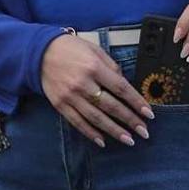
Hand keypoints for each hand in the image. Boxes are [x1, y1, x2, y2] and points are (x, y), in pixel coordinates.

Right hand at [40, 34, 154, 148]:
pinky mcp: (60, 105)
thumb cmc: (70, 48)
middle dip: (130, 120)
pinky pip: (78, 122)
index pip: (121, 88)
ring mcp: (71, 96)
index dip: (136, 102)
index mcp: (94, 67)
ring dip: (114, 131)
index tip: (148, 113)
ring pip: (97, 118)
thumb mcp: (94, 49)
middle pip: (111, 106)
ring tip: (129, 140)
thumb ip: (111, 66)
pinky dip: (91, 133)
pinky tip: (103, 141)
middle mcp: (83, 84)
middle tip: (144, 131)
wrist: (39, 53)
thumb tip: (124, 84)